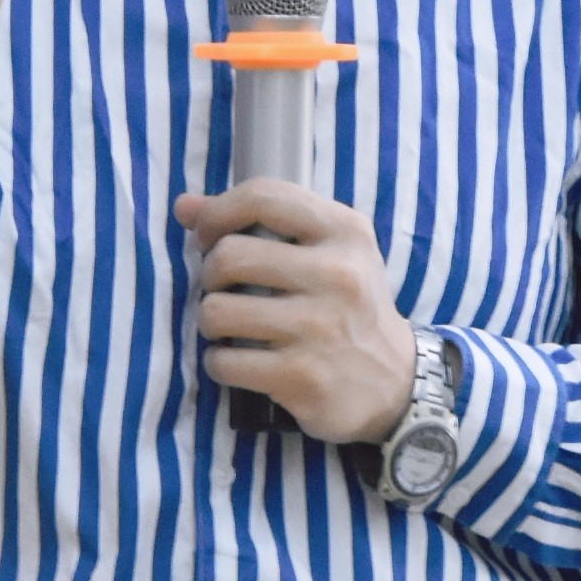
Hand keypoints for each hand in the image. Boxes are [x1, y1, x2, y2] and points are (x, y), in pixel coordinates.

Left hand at [174, 182, 417, 442]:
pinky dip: (219, 363)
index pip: (262, 196)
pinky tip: (239, 362)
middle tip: (223, 290)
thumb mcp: (325, 251)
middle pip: (229, 256)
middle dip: (210, 275)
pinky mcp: (303, 377)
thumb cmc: (347, 306)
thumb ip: (259, 221)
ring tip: (230, 328)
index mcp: (345, 232)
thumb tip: (184, 206)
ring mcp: (320, 329)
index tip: (207, 236)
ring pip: (217, 312)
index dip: (218, 212)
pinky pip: (224, 362)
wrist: (396, 384)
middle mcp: (338, 275)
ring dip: (210, 322)